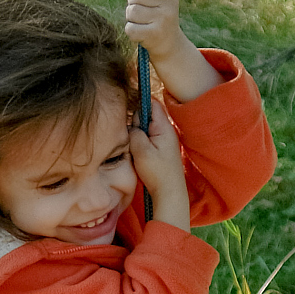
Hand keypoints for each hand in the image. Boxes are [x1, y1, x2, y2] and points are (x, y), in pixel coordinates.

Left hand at [123, 0, 224, 102]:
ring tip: (141, 21)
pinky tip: (141, 32)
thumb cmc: (155, 15)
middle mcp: (170, 3)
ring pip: (132, 11)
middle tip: (138, 8)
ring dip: (130, 17)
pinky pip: (130, 28)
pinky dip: (131, 30)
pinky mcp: (154, 35)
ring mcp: (163, 19)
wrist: (168, 44)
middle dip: (131, 0)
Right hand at [129, 96, 189, 229]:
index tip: (126, 107)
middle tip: (131, 138)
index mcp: (163, 127)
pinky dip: (139, 142)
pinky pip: (146, 138)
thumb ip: (134, 132)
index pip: (151, 103)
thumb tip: (130, 124)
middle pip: (146, 114)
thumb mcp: (141, 150)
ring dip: (136, 134)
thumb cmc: (157, 172)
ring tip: (135, 148)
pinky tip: (138, 153)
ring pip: (144, 127)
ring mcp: (163, 139)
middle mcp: (165, 130)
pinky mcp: (160, 148)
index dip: (138, 101)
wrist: (169, 192)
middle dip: (135, 121)